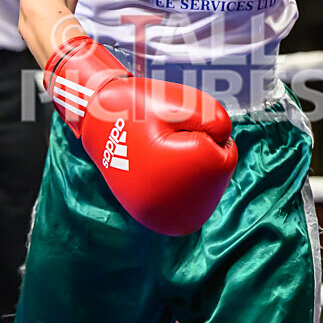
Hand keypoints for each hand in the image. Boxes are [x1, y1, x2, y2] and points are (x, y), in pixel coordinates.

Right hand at [44, 37, 237, 235]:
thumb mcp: (187, 102)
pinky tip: (159, 170)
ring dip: (192, 171)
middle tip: (165, 139)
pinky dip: (179, 185)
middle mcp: (177, 210)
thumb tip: (224, 142)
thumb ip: (218, 121)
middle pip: (216, 175)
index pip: (226, 152)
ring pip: (203, 189)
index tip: (175, 126)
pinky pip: (185, 201)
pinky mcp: (154, 220)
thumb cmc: (140, 106)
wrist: (96, 119)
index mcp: (190, 175)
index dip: (205, 131)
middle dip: (201, 152)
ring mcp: (164, 219)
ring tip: (160, 154)